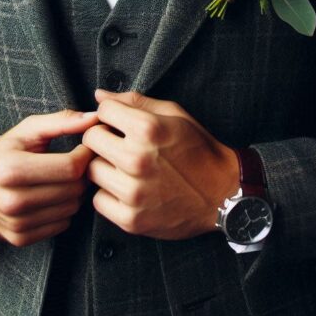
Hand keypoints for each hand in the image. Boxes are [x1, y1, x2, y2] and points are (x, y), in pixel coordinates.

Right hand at [0, 108, 101, 246]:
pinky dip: (63, 210)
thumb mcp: (27, 131)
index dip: (85, 155)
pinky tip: (53, 197)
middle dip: (82, 174)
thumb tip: (95, 118)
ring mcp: (16, 222)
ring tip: (63, 180)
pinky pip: (62, 224)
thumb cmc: (5, 153)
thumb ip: (62, 121)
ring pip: (71, 208)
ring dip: (75, 193)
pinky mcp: (20, 238)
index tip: (84, 148)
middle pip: (73, 189)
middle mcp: (11, 200)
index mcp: (10, 168)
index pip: (70, 167)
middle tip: (76, 164)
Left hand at [83, 88, 240, 240]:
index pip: (102, 113)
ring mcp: (133, 192)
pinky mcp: (132, 219)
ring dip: (105, 168)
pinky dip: (109, 196)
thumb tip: (99, 96)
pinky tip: (128, 190)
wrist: (224, 193)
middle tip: (120, 147)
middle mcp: (137, 159)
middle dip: (104, 140)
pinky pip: (98, 201)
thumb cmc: (199, 151)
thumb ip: (135, 102)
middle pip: (91, 140)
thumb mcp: (175, 115)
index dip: (111, 116)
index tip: (119, 125)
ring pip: (92, 171)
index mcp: (148, 129)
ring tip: (126, 170)